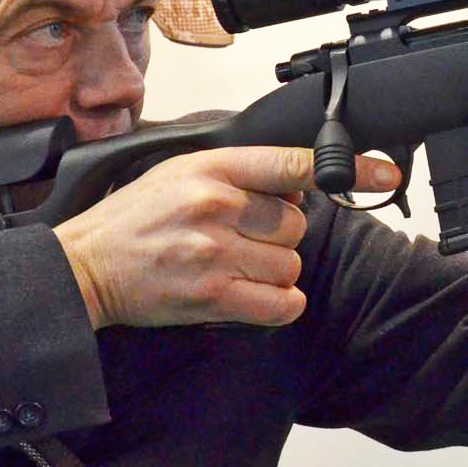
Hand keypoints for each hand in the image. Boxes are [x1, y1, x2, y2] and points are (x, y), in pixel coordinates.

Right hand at [51, 146, 394, 329]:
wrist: (83, 266)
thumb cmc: (132, 220)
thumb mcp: (179, 172)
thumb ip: (238, 172)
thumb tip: (298, 180)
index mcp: (210, 168)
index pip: (294, 162)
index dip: (347, 167)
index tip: (384, 172)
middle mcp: (216, 205)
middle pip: (298, 223)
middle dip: (279, 235)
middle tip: (242, 239)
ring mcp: (214, 252)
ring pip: (291, 265)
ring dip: (274, 272)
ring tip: (235, 267)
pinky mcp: (211, 296)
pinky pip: (281, 304)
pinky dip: (279, 304)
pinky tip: (255, 295)